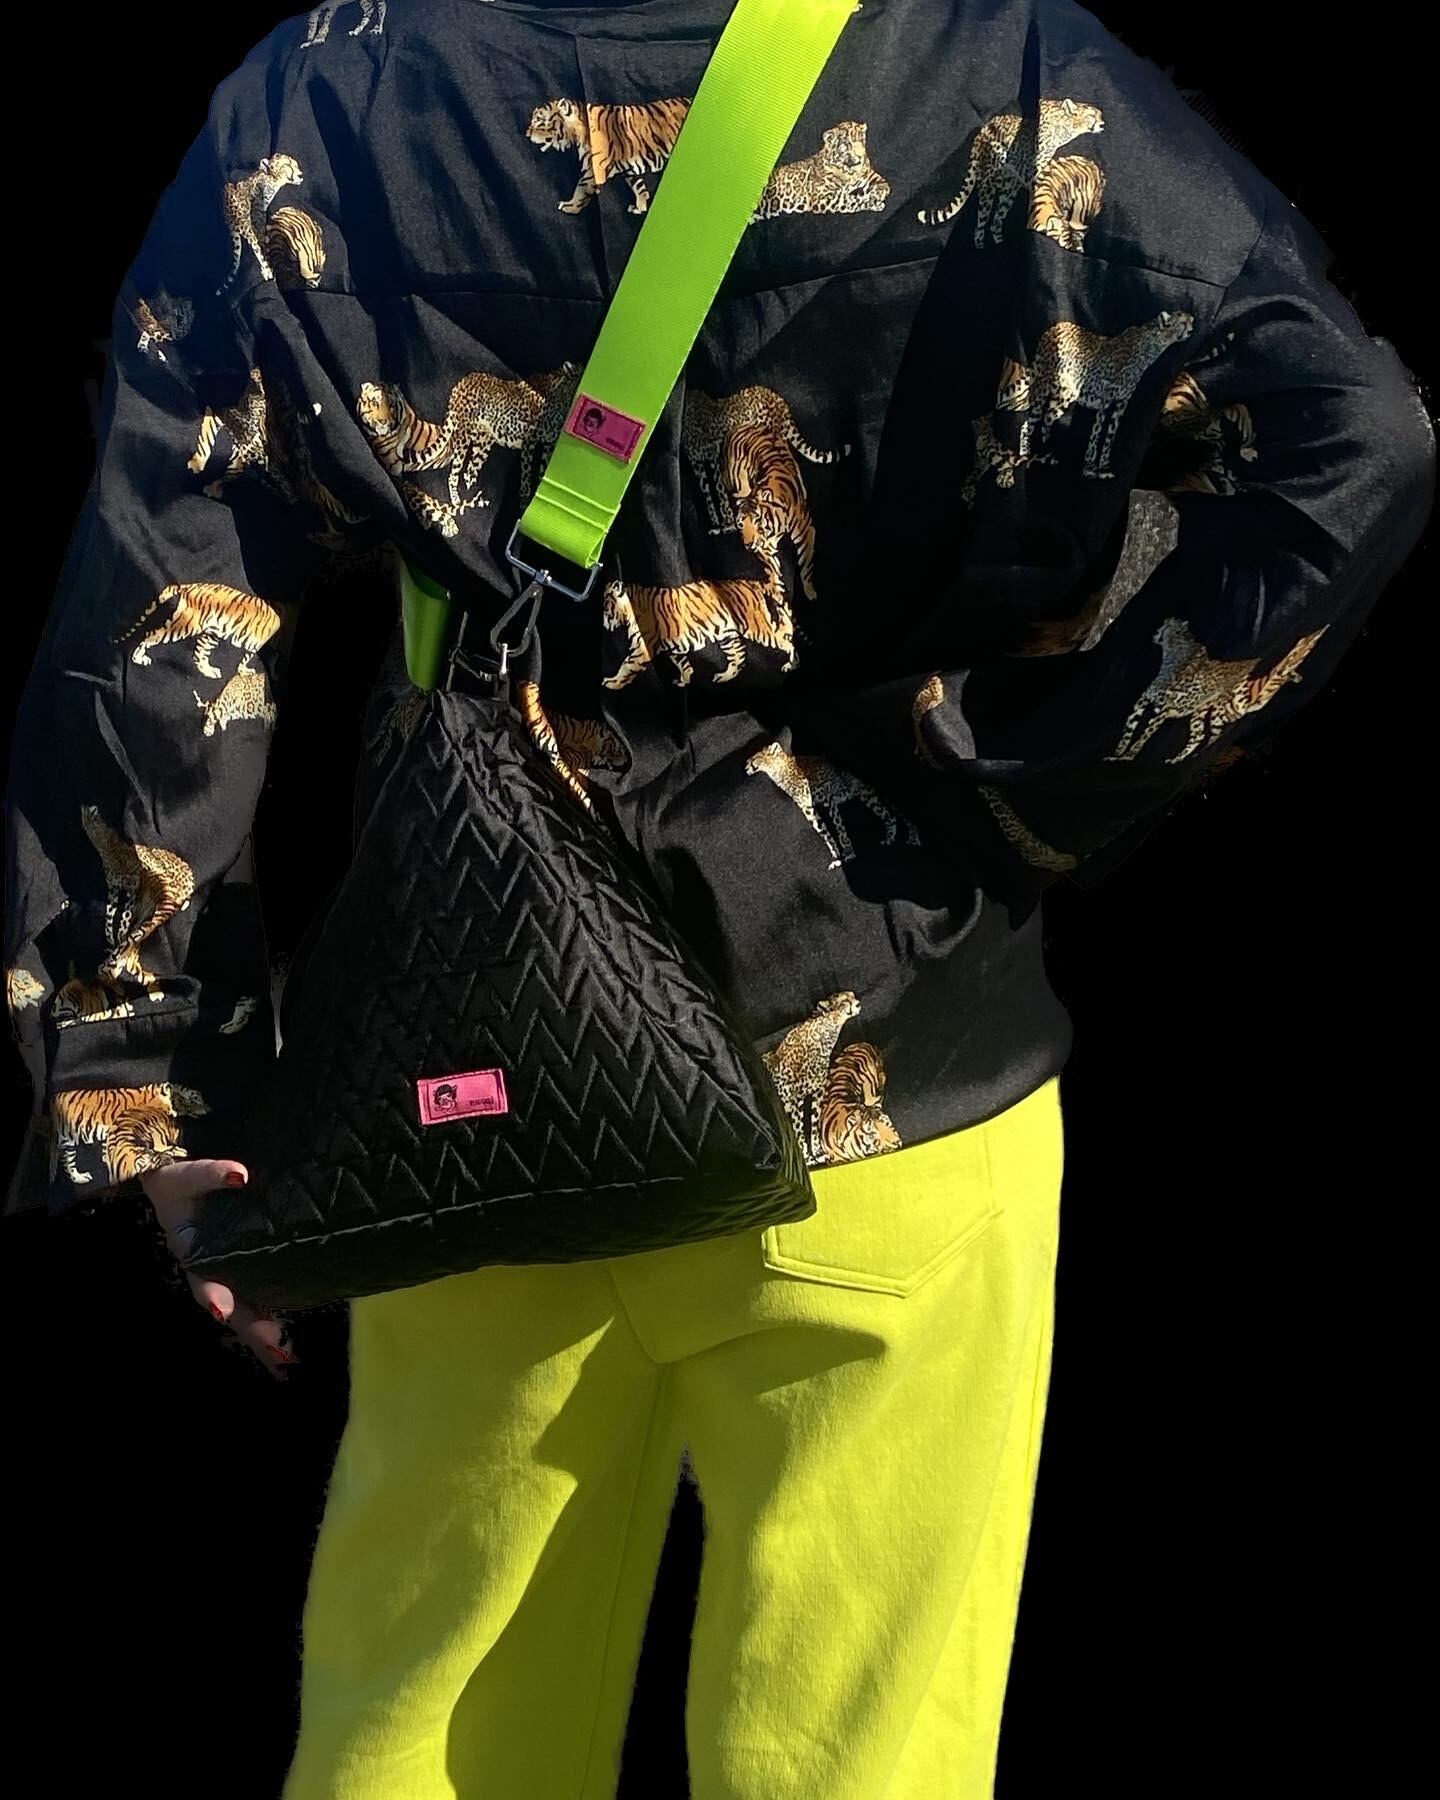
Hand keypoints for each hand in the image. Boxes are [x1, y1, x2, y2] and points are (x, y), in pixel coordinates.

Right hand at [140, 1158, 297, 1379]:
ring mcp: (225, 1275)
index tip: (221, 1310)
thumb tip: (239, 1174)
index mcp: (191, 1249)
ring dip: (263, 1337)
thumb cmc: (179, 1182)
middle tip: (278, 1353)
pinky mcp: (242, 1273)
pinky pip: (256, 1301)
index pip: (202, 1273)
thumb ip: (209, 1173)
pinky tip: (289, 1346)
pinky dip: (270, 1324)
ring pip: (243, 1311)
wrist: (176, 1183)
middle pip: (228, 1306)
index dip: (211, 1292)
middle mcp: (207, 1269)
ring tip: (288, 1360)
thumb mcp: (186, 1175)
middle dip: (251, 1329)